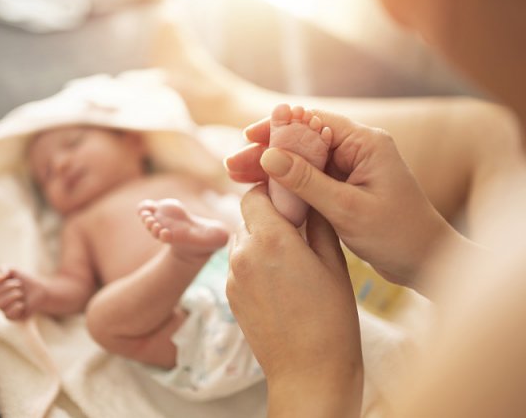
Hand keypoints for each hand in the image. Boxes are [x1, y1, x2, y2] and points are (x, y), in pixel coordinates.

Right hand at [0, 269, 44, 319]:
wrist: (41, 291)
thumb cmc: (26, 281)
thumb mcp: (14, 270)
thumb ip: (3, 269)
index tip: (0, 277)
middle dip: (8, 286)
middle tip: (19, 284)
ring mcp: (4, 308)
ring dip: (13, 295)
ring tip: (21, 293)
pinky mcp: (12, 317)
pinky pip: (8, 314)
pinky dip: (16, 307)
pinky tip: (22, 304)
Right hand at [226, 110, 453, 288]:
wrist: (427, 261)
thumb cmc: (398, 234)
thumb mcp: (348, 208)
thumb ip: (307, 181)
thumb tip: (269, 156)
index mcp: (365, 143)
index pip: (313, 122)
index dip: (277, 127)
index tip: (248, 137)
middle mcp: (358, 149)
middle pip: (303, 141)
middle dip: (267, 151)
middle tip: (232, 165)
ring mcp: (352, 169)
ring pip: (303, 161)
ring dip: (272, 168)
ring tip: (237, 176)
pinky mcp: (346, 187)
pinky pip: (310, 179)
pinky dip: (286, 184)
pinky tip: (262, 190)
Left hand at [227, 184, 362, 415]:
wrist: (309, 372)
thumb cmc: (331, 319)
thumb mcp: (334, 263)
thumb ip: (317, 224)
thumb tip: (310, 200)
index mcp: (271, 239)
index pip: (253, 194)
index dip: (271, 193)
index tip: (290, 200)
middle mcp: (243, 254)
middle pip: (246, 217)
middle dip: (268, 218)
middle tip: (296, 231)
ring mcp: (232, 276)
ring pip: (241, 241)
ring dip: (260, 241)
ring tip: (289, 261)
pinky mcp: (230, 295)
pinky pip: (238, 265)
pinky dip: (254, 264)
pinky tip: (279, 284)